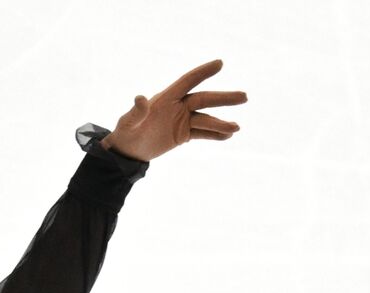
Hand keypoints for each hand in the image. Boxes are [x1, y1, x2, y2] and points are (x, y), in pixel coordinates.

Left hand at [101, 59, 247, 161]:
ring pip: (206, 120)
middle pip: (204, 100)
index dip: (203, 72)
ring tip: (236, 128)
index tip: (220, 63)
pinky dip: (215, 135)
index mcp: (165, 98)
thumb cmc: (125, 133)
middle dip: (223, 99)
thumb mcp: (128, 124)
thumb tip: (140, 98)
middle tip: (244, 97)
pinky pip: (202, 133)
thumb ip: (136, 112)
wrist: (127, 151)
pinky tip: (228, 136)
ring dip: (221, 123)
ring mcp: (182, 120)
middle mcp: (178, 107)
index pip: (187, 81)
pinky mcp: (184, 134)